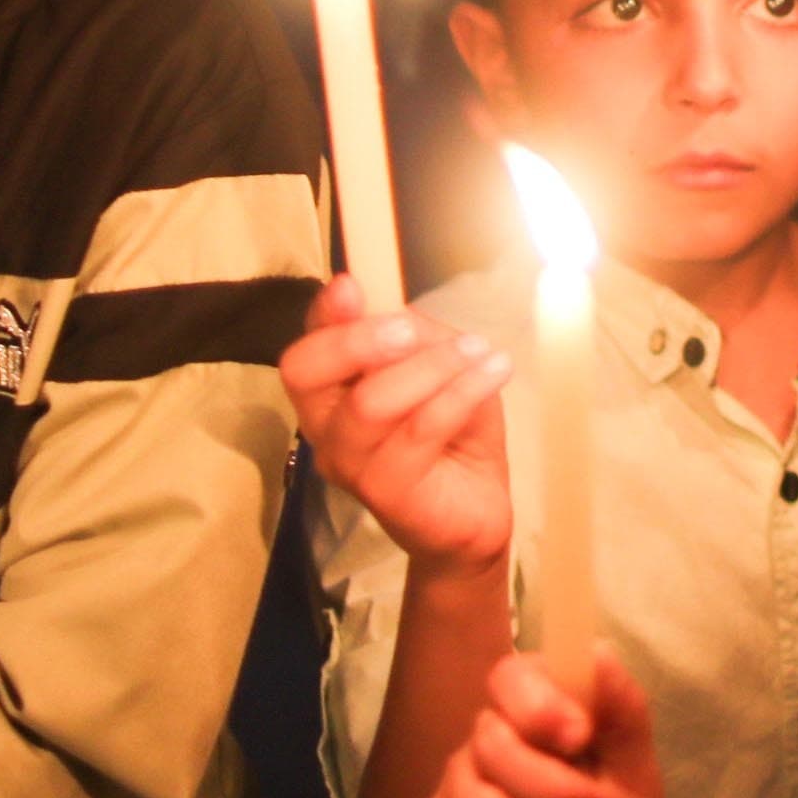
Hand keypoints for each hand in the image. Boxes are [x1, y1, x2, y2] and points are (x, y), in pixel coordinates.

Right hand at [282, 275, 514, 582]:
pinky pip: (418, 431)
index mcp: (330, 392)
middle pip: (306, 373)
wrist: (476, 510)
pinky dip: (459, 392)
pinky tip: (492, 374)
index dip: (324, 316)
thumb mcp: (438, 367)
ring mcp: (349, 465)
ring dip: (431, 366)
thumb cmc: (453, 432)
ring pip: (370, 402)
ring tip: (479, 352)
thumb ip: (413, 339)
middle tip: (410, 329)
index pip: (305, 348)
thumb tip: (398, 316)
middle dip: (357, 340)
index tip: (351, 287)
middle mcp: (324, 428)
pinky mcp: (386, 492)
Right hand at [419, 653, 667, 797]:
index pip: (510, 676)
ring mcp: (456, 794)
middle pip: (493, 743)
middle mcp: (489, 743)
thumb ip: (622, 717)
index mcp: (538, 714)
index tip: (579, 739)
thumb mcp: (639, 784)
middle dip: (555, 793)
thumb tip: (597, 651)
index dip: (537, 704)